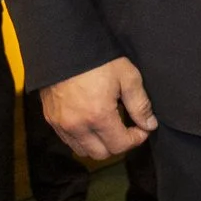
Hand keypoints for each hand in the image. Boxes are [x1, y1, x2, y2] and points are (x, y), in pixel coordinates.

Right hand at [41, 55, 156, 160]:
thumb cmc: (99, 60)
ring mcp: (60, 124)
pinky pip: (68, 140)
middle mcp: (76, 126)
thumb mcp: (128, 77)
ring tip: (110, 127)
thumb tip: (149, 125)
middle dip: (118, 145)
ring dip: (99, 144)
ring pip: (82, 150)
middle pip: (101, 154)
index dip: (136, 140)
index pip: (120, 146)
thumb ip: (140, 104)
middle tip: (128, 129)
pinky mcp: (50, 119)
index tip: (142, 129)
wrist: (64, 46)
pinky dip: (82, 138)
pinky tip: (92, 123)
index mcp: (98, 116)